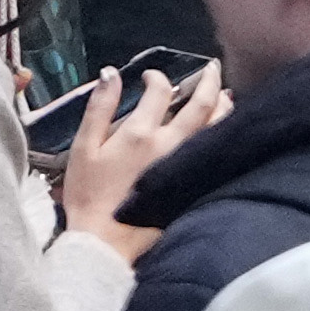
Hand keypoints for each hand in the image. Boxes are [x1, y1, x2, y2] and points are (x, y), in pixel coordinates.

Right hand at [53, 62, 233, 250]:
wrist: (105, 242)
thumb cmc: (89, 195)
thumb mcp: (84, 148)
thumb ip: (99, 108)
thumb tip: (110, 73)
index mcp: (142, 133)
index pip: (160, 91)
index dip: (157, 77)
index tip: (151, 77)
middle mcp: (171, 144)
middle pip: (202, 105)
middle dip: (209, 81)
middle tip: (213, 68)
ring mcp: (186, 166)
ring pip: (216, 127)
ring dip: (223, 106)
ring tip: (225, 95)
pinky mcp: (192, 185)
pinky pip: (214, 153)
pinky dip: (222, 135)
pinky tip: (222, 132)